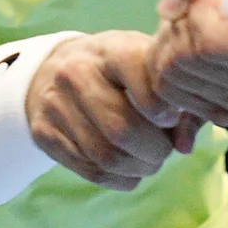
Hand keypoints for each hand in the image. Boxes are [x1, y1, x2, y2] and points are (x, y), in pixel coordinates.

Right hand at [24, 31, 197, 190]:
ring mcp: (54, 104)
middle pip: (122, 129)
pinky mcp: (43, 132)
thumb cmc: (117, 71)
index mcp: (110, 49)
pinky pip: (90, 170)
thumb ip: (177, 101)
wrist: (54, 70)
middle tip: (164, 150)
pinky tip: (128, 168)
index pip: (142, 82)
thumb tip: (184, 146)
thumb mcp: (146, 68)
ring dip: (138, 169)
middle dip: (155, 150)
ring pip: (106, 157)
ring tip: (148, 161)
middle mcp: (75, 72)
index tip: (171, 118)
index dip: (165, 111)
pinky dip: (119, 178)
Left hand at [148, 0, 227, 126]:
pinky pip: (170, 95)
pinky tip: (194, 49)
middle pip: (184, 62)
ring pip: (170, 80)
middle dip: (178, 28)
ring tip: (198, 26)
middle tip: (199, 9)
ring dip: (170, 46)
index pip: (209, 44)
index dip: (198, 13)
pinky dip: (170, 68)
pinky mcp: (224, 115)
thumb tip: (167, 11)